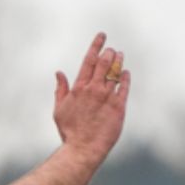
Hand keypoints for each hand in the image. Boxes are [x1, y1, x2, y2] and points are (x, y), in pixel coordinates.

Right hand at [52, 34, 129, 167]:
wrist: (83, 149)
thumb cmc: (69, 131)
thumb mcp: (59, 109)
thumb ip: (60, 89)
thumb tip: (59, 73)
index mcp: (79, 88)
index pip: (89, 60)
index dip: (96, 45)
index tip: (102, 36)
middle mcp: (94, 89)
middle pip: (104, 63)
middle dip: (109, 52)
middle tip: (111, 49)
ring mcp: (108, 97)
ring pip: (116, 72)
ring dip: (118, 62)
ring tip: (120, 55)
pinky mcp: (119, 107)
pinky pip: (125, 87)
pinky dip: (126, 78)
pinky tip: (126, 73)